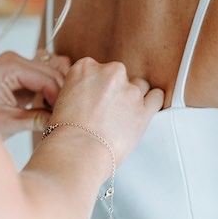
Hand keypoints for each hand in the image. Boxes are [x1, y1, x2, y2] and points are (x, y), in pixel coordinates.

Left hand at [0, 50, 70, 139]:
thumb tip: (63, 120)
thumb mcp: (9, 123)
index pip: (46, 78)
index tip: (64, 117)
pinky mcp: (22, 71)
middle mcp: (13, 58)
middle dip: (60, 95)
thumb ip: (37, 119)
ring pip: (53, 73)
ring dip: (58, 92)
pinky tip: (49, 107)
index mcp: (7, 66)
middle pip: (52, 73)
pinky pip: (46, 77)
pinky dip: (52, 91)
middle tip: (64, 116)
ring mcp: (18, 62)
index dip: (58, 98)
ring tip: (56, 113)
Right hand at [49, 57, 163, 165]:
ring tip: (122, 116)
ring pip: (139, 86)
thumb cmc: (65, 133)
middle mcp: (109, 73)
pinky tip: (142, 112)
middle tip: (105, 111)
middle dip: (115, 91)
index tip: (95, 98)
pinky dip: (151, 103)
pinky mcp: (145, 108)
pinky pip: (156, 98)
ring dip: (132, 98)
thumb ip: (79, 91)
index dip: (97, 86)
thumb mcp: (61, 100)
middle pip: (119, 76)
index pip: (97, 69)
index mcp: (85, 67)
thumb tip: (88, 97)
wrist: (77, 151)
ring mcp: (130, 90)